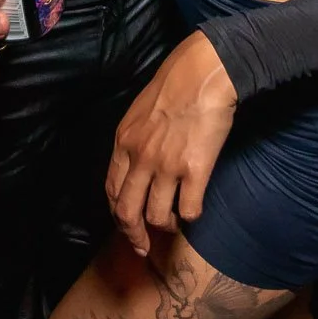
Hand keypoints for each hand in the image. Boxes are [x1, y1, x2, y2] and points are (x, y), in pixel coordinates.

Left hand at [105, 32, 237, 255]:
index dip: (118, 215)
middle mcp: (141, 158)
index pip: (112, 191)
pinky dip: (190, 216)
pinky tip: (194, 209)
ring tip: (175, 220)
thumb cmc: (176, 84)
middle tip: (143, 246)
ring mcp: (167, 166)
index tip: (127, 227)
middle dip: (134, 236)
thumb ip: (135, 140)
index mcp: (124, 142)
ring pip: (157, 216)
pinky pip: (188, 210)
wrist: (205, 72)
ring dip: (166, 225)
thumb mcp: (140, 111)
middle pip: (127, 213)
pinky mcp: (195, 170)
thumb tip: (137, 165)